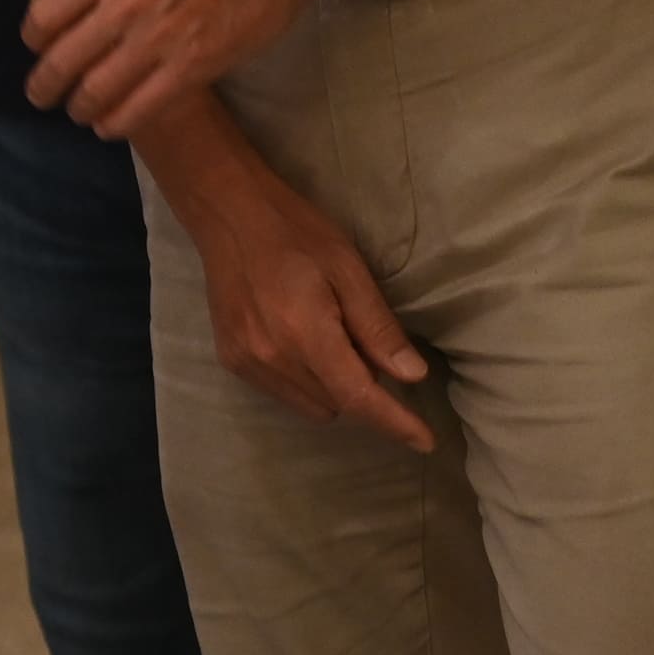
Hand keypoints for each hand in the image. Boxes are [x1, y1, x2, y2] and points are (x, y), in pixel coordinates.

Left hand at [24, 0, 301, 137]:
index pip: (44, 13)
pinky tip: (111, 127)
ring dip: (79, 109)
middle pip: (61, 60)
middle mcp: (123, 6)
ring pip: (94, 92)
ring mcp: (155, 41)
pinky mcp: (191, 69)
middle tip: (41, 96)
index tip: (37, 47)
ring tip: (80, 113)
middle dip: (44, 86)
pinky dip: (117, 124)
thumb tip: (88, 0)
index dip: (34, 38)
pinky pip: (139, 110)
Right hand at [154, 123, 435, 451]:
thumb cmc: (296, 232)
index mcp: (304, 333)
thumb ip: (377, 327)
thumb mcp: (348, 268)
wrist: (227, 213)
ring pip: (311, 406)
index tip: (425, 441)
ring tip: (326, 337)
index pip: (358, 396)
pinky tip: (297, 340)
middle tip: (360, 339)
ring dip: (332, 388)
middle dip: (362, 388)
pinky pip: (283, 394)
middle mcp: (271, 358)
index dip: (395, 423)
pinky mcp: (231, 360)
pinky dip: (304, 380)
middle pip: (338, 405)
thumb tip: (412, 376)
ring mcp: (246, 362)